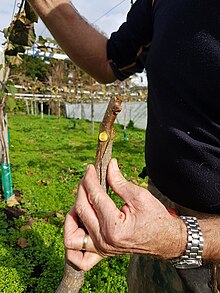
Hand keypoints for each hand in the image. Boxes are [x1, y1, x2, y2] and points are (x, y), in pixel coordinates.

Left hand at [64, 159, 185, 270]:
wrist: (165, 239)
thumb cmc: (156, 218)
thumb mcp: (139, 196)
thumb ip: (119, 181)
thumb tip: (109, 165)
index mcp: (114, 226)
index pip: (94, 197)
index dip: (90, 179)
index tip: (90, 168)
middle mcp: (104, 240)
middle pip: (81, 210)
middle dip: (82, 189)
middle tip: (89, 178)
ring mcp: (101, 249)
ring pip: (71, 235)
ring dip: (71, 216)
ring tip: (82, 201)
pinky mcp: (101, 252)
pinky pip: (78, 256)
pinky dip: (74, 241)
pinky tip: (80, 225)